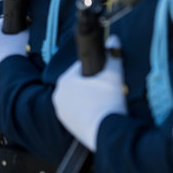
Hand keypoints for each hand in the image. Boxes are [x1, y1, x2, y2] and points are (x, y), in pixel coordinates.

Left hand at [0, 18, 28, 80]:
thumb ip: (26, 29)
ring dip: (2, 47)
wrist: (10, 76)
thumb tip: (28, 25)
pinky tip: (8, 61)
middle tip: (17, 40)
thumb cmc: (15, 55)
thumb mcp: (24, 38)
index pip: (1, 22)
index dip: (11, 22)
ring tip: (13, 52)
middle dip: (6, 36)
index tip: (18, 25)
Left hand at [53, 35, 125, 151]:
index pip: (81, 68)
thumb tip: (114, 39)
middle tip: (105, 93)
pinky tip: (97, 113)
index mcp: (65, 80)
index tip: (105, 78)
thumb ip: (113, 55)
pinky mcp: (66, 123)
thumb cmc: (108, 103)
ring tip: (102, 104)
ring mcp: (60, 110)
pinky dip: (85, 111)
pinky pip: (76, 111)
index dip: (96, 71)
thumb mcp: (113, 76)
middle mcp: (58, 94)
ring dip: (88, 99)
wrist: (106, 134)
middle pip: (78, 84)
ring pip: (77, 98)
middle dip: (91, 86)